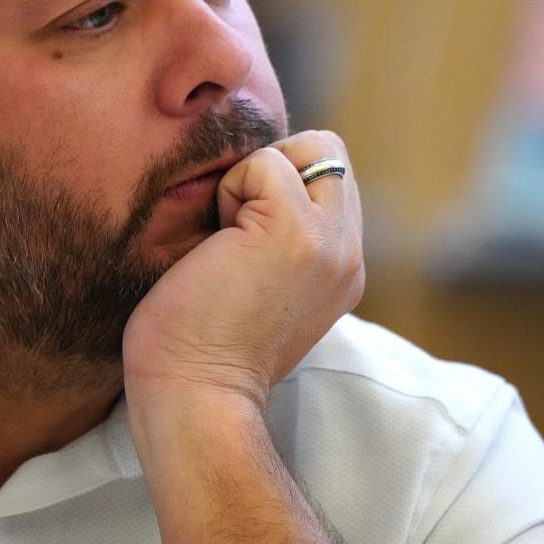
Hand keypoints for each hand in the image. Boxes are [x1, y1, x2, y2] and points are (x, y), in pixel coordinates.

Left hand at [122, 130, 364, 409]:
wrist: (195, 396)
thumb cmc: (199, 347)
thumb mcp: (261, 288)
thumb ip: (282, 242)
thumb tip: (255, 186)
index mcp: (343, 270)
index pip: (332, 179)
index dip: (284, 181)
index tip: (244, 232)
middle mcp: (348, 254)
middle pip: (329, 152)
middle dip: (275, 168)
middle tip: (235, 226)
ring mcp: (329, 242)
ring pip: (307, 148)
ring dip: (253, 178)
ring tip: (229, 238)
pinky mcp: (296, 232)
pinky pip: (265, 162)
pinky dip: (232, 187)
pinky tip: (218, 242)